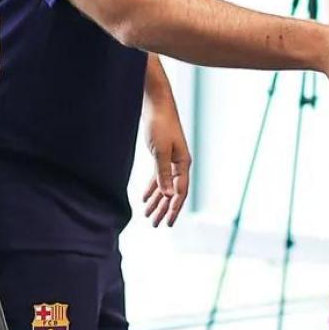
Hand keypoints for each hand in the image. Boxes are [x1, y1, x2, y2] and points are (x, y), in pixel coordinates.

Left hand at [141, 98, 192, 226]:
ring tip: (148, 216)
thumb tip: (169, 195)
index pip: (180, 192)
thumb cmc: (160, 125)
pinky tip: (145, 198)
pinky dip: (152, 188)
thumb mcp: (160, 151)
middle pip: (173, 192)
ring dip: (157, 201)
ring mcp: (171, 160)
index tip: (167, 223)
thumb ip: (163, 174)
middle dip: (163, 209)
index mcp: (183, 163)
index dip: (173, 208)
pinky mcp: (162, 155)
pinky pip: (158, 177)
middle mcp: (179, 164)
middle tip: (155, 225)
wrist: (157, 105)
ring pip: (165, 186)